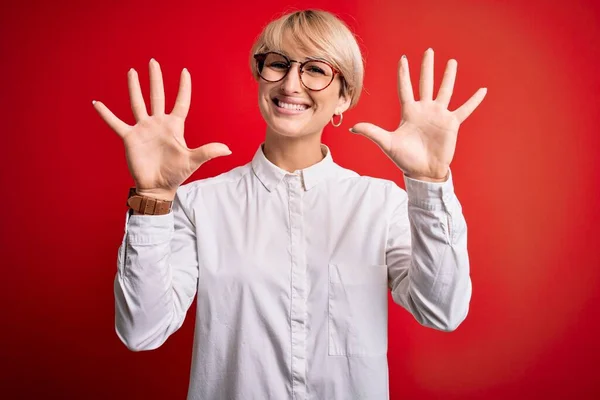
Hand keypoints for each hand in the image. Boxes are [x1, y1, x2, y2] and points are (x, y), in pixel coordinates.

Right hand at [92, 58, 231, 199]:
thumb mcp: (193, 161)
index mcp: (174, 127)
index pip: (181, 103)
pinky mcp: (130, 138)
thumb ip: (208, 152)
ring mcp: (143, 129)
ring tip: (132, 72)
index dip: (183, 88)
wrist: (157, 188)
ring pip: (138, 103)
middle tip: (153, 62)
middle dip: (156, 79)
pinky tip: (97, 103)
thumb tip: (228, 150)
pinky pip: (116, 123)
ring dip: (134, 88)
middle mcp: (158, 124)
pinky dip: (106, 114)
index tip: (184, 72)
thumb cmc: (176, 174)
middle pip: (157, 96)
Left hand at [350, 48, 486, 181]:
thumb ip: (372, 132)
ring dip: (448, 77)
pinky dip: (473, 100)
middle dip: (427, 67)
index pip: (405, 88)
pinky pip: (464, 109)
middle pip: (425, 83)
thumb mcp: (387, 143)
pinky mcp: (451, 124)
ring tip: (452, 62)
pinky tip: (482, 90)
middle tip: (429, 51)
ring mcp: (438, 115)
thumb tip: (352, 127)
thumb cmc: (405, 159)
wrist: (423, 171)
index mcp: (409, 112)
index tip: (403, 59)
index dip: (404, 74)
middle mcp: (424, 110)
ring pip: (445, 90)